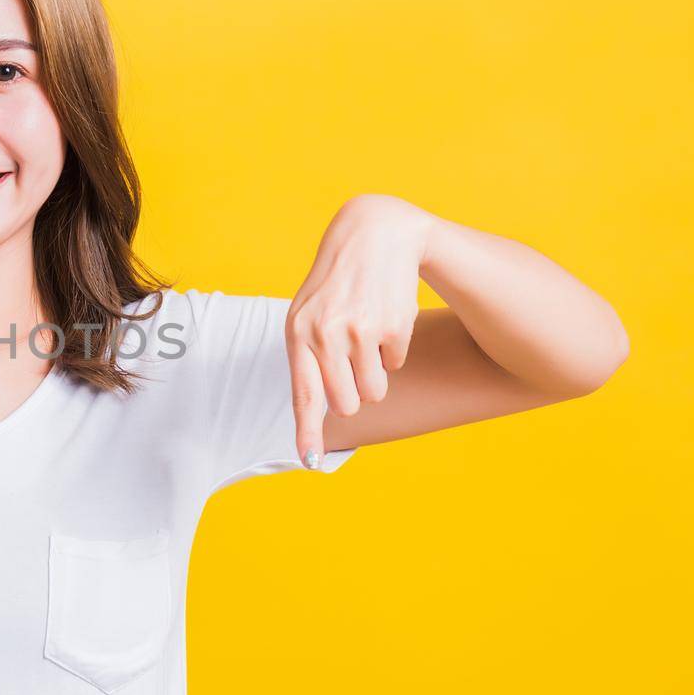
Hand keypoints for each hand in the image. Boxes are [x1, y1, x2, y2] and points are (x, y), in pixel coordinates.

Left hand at [286, 194, 435, 467]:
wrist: (373, 234)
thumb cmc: (334, 284)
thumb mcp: (306, 313)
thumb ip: (307, 360)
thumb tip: (320, 415)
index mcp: (298, 333)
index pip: (304, 394)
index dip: (307, 431)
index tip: (309, 461)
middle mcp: (326, 334)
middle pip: (346, 403)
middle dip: (353, 397)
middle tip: (352, 370)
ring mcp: (361, 331)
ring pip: (375, 391)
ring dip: (375, 377)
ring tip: (366, 342)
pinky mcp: (393, 326)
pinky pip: (395, 365)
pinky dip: (392, 350)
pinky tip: (383, 319)